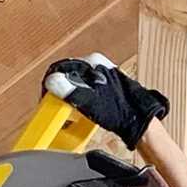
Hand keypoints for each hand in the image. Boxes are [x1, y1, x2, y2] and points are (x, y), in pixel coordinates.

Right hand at [42, 53, 168, 149]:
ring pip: (75, 83)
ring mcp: (102, 78)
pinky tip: (77, 112)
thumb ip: (70, 91)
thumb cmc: (122, 111)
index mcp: (93, 62)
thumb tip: (52, 82)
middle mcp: (98, 66)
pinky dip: (76, 101)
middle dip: (57, 89)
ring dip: (66, 96)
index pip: (62, 67)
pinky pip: (83, 92)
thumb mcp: (90, 101)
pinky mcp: (106, 90)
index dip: (51, 82)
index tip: (46, 96)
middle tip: (52, 104)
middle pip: (67, 74)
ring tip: (63, 109)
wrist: (141, 124)